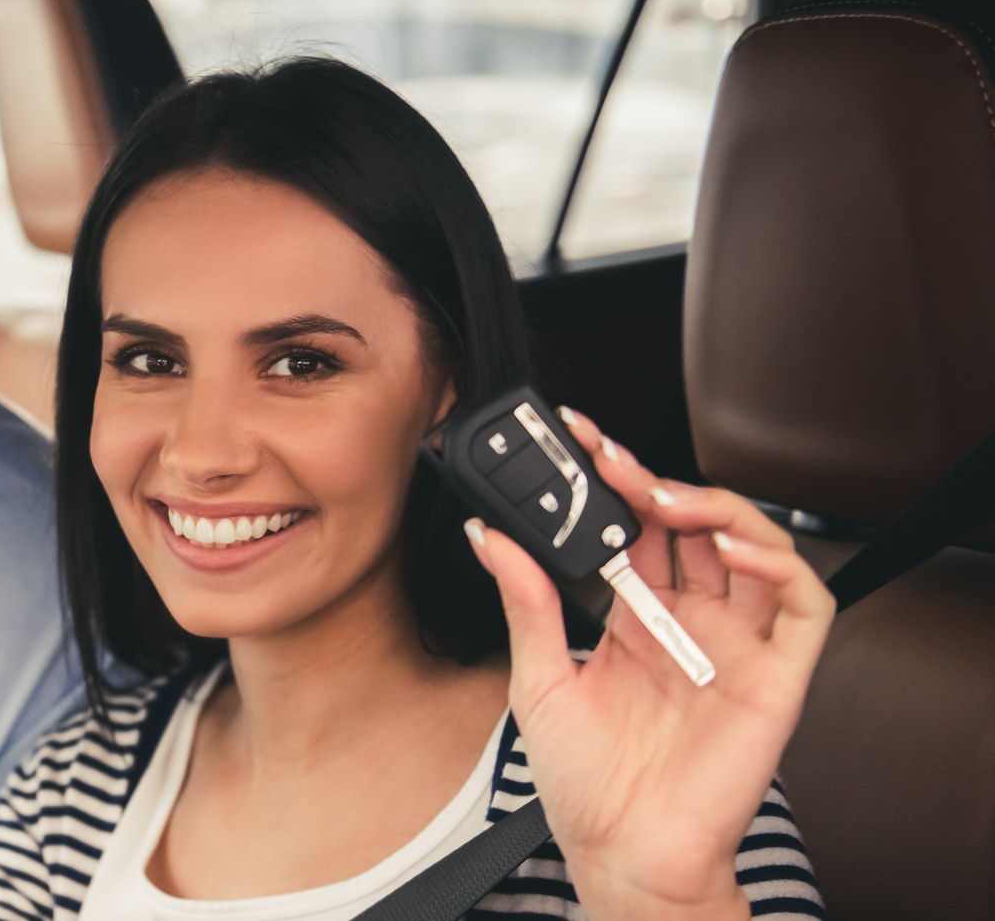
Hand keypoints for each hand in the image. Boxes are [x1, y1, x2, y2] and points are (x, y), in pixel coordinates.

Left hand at [464, 409, 833, 919]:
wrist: (620, 854)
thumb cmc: (584, 784)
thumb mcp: (538, 679)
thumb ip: (525, 602)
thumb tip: (490, 534)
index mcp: (634, 619)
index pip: (637, 529)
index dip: (617, 482)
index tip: (579, 440)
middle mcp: (689, 624)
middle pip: (692, 525)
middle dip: (655, 481)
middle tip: (611, 459)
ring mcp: (735, 645)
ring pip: (754, 546)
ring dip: (714, 507)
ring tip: (663, 496)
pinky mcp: (777, 676)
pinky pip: (803, 603)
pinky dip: (777, 563)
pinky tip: (730, 547)